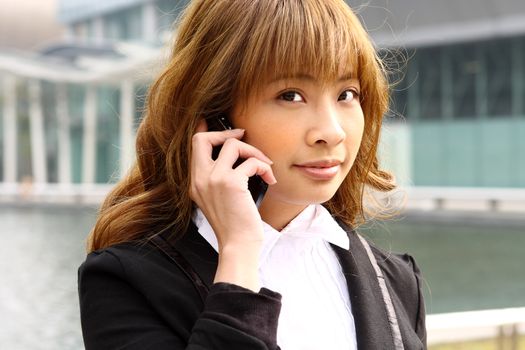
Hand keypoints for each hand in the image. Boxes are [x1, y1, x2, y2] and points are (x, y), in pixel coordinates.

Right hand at [190, 120, 275, 289]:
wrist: (238, 244)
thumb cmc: (234, 223)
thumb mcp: (219, 199)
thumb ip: (220, 177)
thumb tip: (236, 155)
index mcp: (195, 182)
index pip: (193, 146)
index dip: (205, 130)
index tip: (215, 123)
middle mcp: (200, 179)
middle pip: (203, 138)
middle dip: (226, 133)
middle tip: (243, 138)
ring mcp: (214, 179)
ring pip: (232, 145)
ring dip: (254, 152)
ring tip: (264, 166)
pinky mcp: (232, 183)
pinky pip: (252, 162)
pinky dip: (264, 168)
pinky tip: (269, 180)